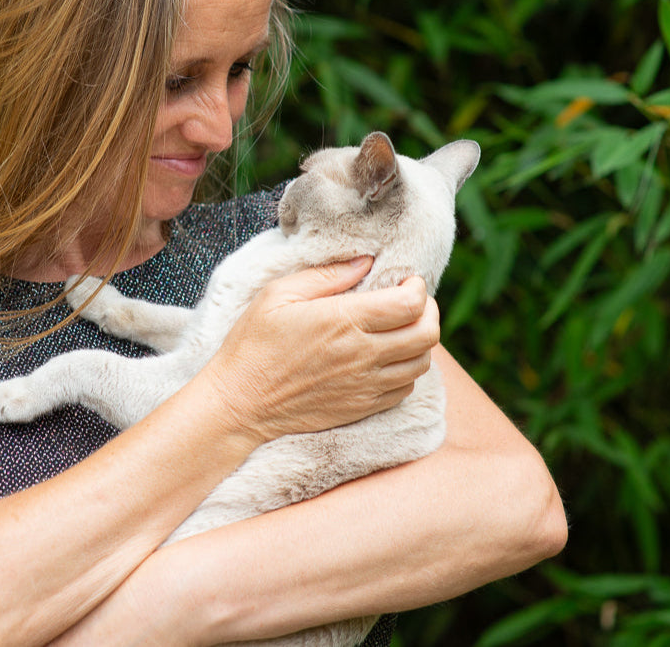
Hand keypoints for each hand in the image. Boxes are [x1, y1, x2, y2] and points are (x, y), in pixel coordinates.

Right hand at [200, 257, 440, 442]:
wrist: (241, 403)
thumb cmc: (254, 343)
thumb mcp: (278, 294)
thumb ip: (326, 275)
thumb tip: (365, 262)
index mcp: (344, 321)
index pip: (410, 304)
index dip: (418, 289)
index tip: (406, 282)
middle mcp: (362, 355)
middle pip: (427, 334)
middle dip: (429, 312)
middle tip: (412, 303)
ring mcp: (365, 385)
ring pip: (421, 363)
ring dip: (420, 343)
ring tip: (402, 330)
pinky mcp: (362, 407)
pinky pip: (405, 389)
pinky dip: (407, 371)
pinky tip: (388, 359)